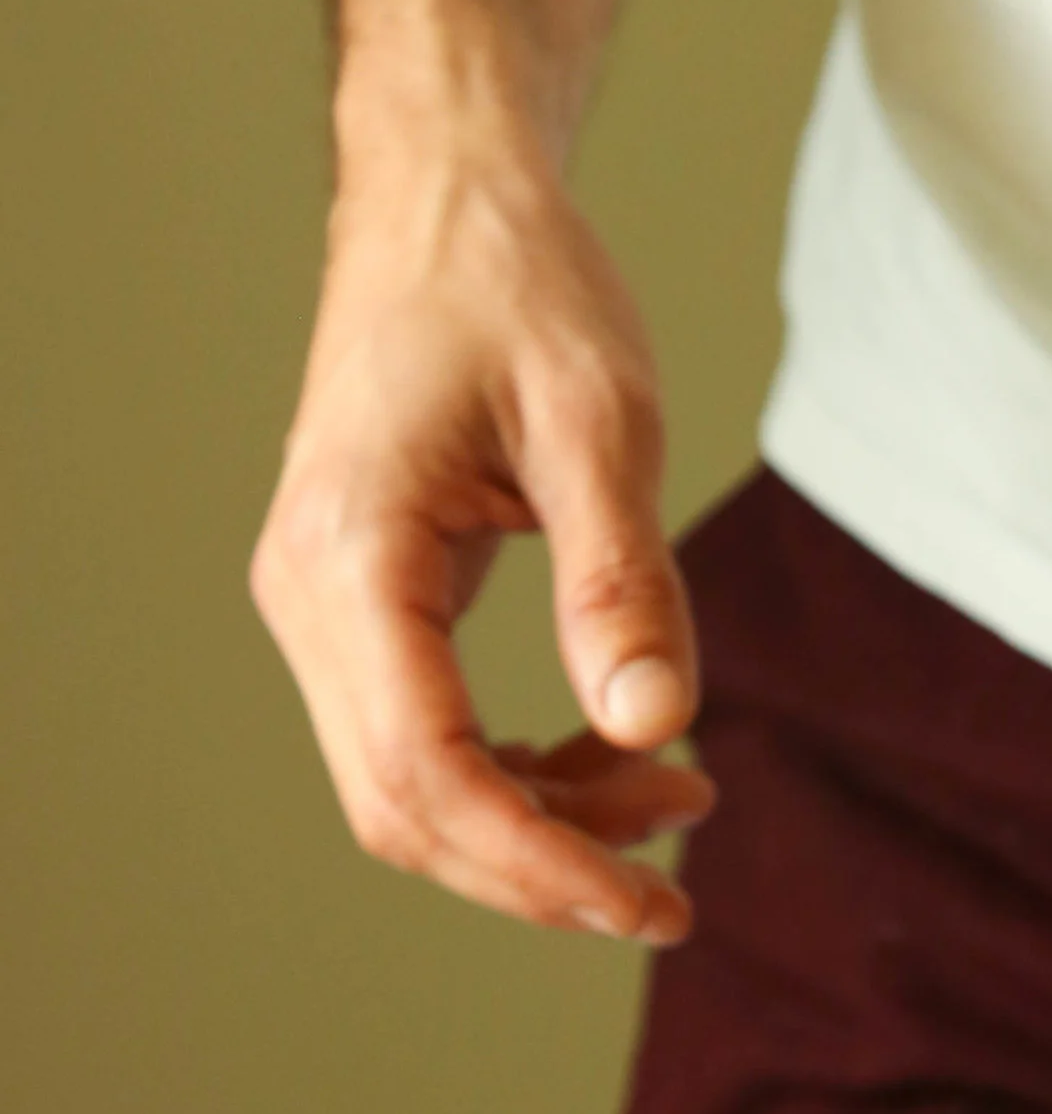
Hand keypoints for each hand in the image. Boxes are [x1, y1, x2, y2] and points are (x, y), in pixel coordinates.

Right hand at [252, 123, 711, 941]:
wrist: (451, 209)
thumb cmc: (519, 289)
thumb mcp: (599, 420)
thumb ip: (622, 580)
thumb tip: (654, 722)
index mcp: (351, 554)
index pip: (427, 771)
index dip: (536, 863)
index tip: (646, 904)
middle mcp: (310, 597)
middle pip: (408, 811)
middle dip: (542, 874)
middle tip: (675, 895)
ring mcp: (326, 613)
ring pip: (418, 793)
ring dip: (546, 829)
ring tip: (679, 798)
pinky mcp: (367, 616)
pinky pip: (433, 746)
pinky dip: (527, 780)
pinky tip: (620, 757)